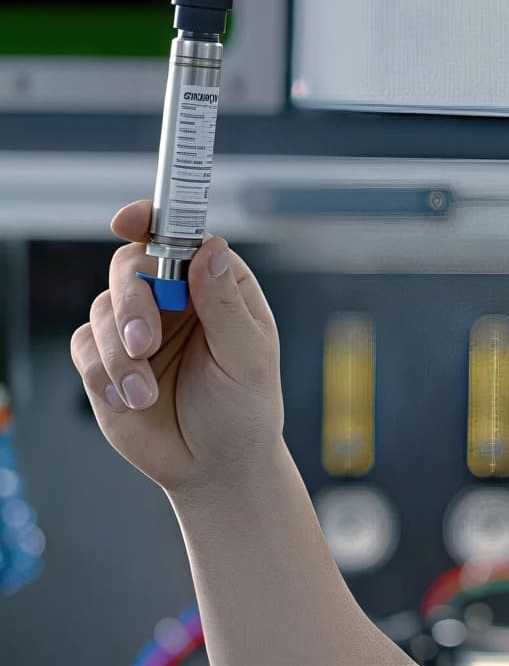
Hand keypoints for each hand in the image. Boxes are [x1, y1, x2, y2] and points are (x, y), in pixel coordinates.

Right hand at [70, 200, 282, 494]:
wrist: (215, 465)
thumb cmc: (244, 408)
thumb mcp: (248, 356)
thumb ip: (225, 303)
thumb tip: (210, 249)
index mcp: (215, 285)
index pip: (180, 236)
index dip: (151, 219)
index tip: (129, 221)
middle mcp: (173, 299)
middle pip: (130, 266)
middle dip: (131, 303)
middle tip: (143, 342)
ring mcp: (136, 327)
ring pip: (103, 309)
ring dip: (119, 353)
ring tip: (146, 392)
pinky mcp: (106, 360)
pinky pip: (84, 348)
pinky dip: (102, 374)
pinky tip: (131, 399)